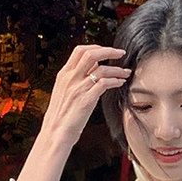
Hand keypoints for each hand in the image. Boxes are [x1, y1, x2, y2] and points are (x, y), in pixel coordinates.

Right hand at [14, 45, 130, 180]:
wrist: (56, 133)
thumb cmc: (62, 115)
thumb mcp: (64, 92)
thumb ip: (76, 79)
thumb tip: (92, 69)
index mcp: (64, 74)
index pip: (80, 50)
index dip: (96, 47)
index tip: (108, 51)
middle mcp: (70, 78)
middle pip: (90, 54)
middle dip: (109, 51)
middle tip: (121, 53)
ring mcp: (78, 88)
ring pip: (101, 69)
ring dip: (117, 69)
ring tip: (126, 73)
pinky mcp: (86, 100)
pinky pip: (104, 84)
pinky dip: (115, 81)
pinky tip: (120, 84)